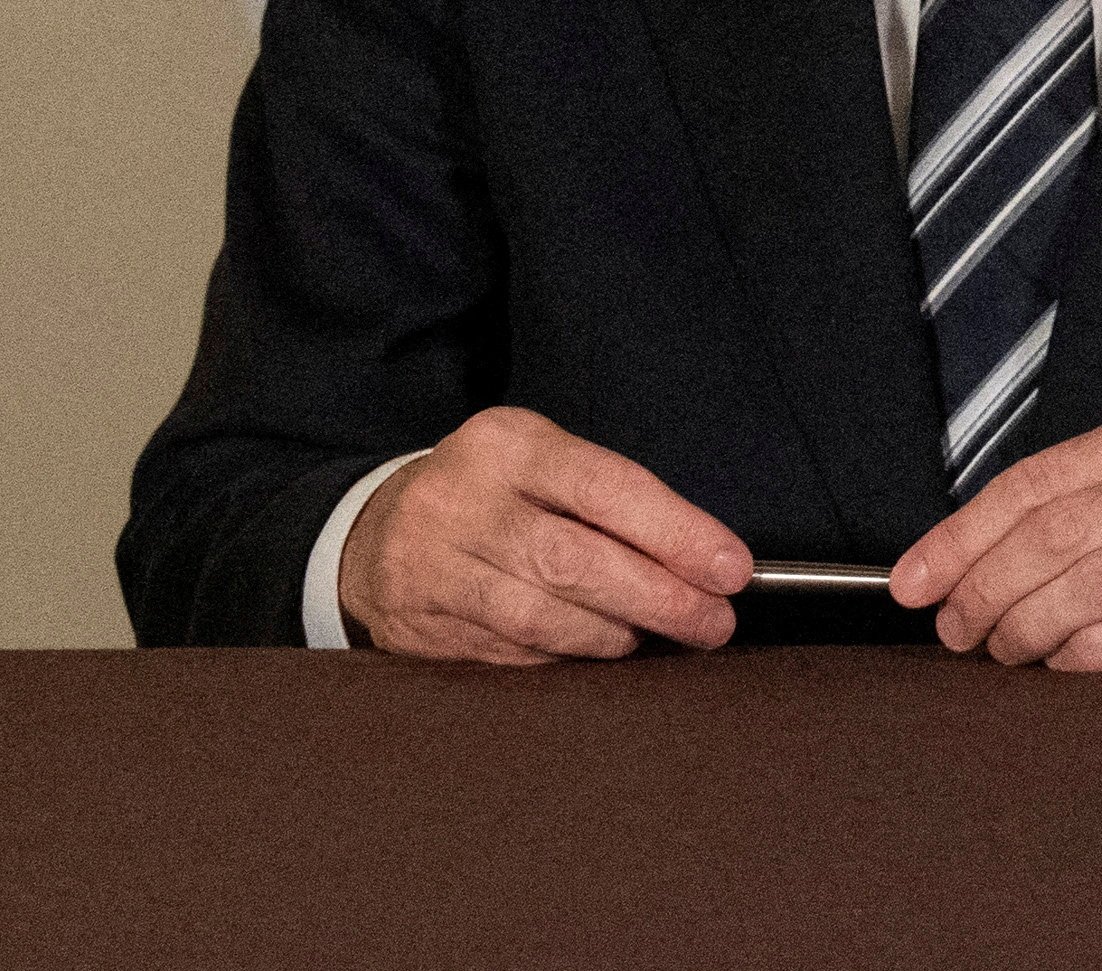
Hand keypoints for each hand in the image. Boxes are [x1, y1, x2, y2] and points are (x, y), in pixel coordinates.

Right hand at [335, 405, 750, 663]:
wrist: (371, 532)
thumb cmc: (492, 493)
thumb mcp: (542, 462)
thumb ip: (612, 501)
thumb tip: (704, 560)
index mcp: (507, 444)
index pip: (606, 487)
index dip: (677, 532)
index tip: (731, 569)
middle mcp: (461, 502)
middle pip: (574, 561)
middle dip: (659, 599)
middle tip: (713, 622)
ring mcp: (430, 568)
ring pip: (541, 618)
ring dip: (614, 636)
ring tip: (653, 637)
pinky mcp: (418, 629)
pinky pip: (510, 654)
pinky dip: (564, 657)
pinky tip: (595, 651)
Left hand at [887, 402, 1101, 668]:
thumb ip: (1086, 504)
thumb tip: (965, 558)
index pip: (1036, 480)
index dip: (961, 536)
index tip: (914, 582)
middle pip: (1053, 534)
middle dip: (983, 591)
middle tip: (956, 631)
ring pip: (1087, 586)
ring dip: (1024, 631)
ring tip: (1003, 652)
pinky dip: (1083, 656)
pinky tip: (1064, 664)